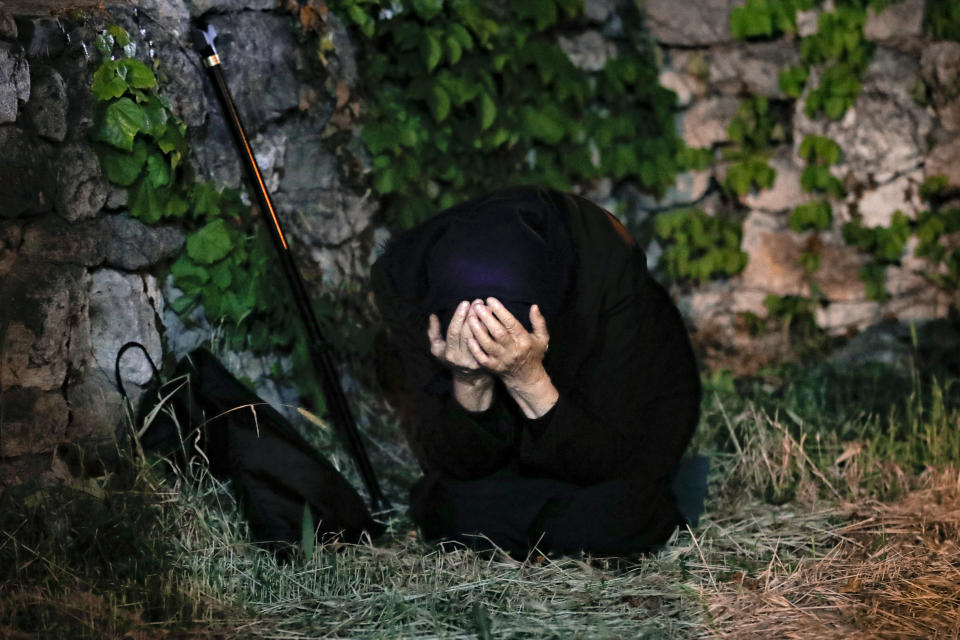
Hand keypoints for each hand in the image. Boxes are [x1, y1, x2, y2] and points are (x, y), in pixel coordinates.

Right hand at [428, 301, 488, 380]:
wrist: (470, 379)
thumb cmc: (452, 359)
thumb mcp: (438, 349)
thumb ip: (433, 333)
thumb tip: (433, 316)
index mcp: (450, 353)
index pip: (454, 332)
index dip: (459, 317)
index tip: (464, 303)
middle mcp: (462, 358)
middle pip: (468, 334)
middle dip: (473, 316)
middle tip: (477, 301)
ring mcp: (476, 361)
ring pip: (481, 338)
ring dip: (484, 321)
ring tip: (486, 306)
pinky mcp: (488, 361)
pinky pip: (490, 343)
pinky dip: (492, 330)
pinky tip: (494, 318)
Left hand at [467, 298, 557, 418]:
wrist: (527, 378)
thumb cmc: (534, 354)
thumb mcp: (542, 338)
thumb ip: (539, 322)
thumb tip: (534, 306)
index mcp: (524, 341)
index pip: (511, 323)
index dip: (500, 310)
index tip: (490, 300)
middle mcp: (513, 350)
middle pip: (497, 332)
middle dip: (486, 317)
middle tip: (477, 305)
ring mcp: (502, 360)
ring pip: (487, 344)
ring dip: (477, 330)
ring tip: (470, 317)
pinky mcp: (493, 368)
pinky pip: (481, 358)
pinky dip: (474, 348)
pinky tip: (468, 337)